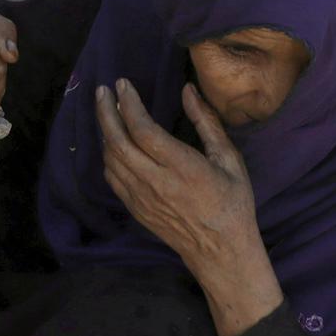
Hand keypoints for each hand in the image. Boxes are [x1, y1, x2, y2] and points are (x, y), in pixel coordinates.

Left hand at [95, 80, 280, 335]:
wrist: (221, 251)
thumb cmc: (232, 201)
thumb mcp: (229, 159)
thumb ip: (207, 123)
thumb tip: (188, 90)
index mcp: (182, 167)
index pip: (143, 129)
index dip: (128, 104)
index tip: (122, 83)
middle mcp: (156, 182)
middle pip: (118, 141)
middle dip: (105, 112)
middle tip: (102, 90)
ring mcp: (141, 197)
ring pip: (111, 158)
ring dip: (104, 131)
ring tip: (106, 110)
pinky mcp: (135, 209)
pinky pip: (112, 177)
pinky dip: (107, 154)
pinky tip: (112, 141)